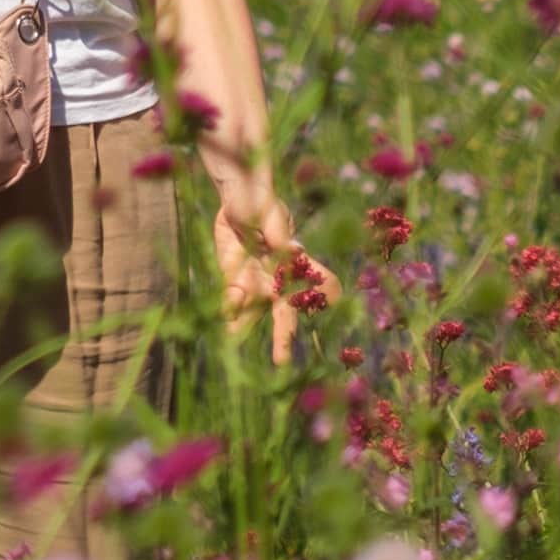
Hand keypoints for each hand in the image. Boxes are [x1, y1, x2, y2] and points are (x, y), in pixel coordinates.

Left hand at [214, 202, 330, 363]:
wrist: (235, 198)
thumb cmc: (263, 205)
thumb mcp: (273, 215)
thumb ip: (279, 235)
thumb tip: (294, 251)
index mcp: (296, 265)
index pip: (320, 282)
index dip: (329, 294)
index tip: (334, 304)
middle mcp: (277, 280)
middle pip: (284, 313)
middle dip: (283, 337)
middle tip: (281, 362)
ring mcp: (255, 282)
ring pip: (254, 311)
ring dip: (245, 325)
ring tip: (234, 336)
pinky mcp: (233, 277)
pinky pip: (231, 297)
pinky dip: (228, 304)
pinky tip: (225, 312)